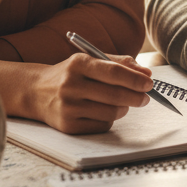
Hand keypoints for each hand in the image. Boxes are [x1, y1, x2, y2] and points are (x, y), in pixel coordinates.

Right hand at [27, 53, 153, 133]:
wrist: (37, 91)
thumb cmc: (72, 74)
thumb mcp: (91, 60)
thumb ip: (120, 63)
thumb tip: (146, 73)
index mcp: (78, 63)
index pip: (112, 72)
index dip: (134, 79)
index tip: (149, 83)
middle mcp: (70, 85)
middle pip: (114, 95)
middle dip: (136, 96)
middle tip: (146, 97)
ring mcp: (68, 107)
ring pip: (110, 112)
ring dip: (124, 108)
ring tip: (123, 103)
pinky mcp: (67, 126)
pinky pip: (101, 125)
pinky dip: (110, 119)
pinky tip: (104, 111)